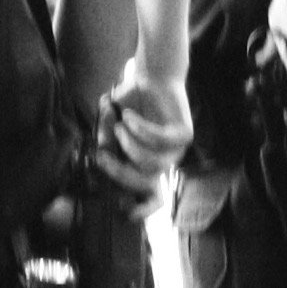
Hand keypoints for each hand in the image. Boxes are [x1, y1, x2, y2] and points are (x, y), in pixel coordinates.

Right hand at [93, 61, 190, 208]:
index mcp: (147, 166)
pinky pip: (159, 139)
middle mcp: (163, 161)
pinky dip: (140, 128)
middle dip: (120, 173)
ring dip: (130, 145)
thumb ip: (104, 135)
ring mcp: (176, 151)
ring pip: (152, 163)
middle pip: (145, 182)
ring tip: (120, 125)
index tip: (122, 211)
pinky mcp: (184, 134)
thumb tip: (103, 150)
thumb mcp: (108, 120)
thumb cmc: (129, 102)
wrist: (153, 77)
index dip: (142, 209)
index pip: (152, 197)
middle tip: (102, 157)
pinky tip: (129, 116)